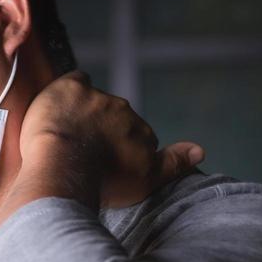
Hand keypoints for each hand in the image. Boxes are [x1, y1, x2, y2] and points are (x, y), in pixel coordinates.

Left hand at [18, 71, 202, 208]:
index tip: (108, 163)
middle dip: (103, 131)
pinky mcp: (70, 88)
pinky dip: (70, 89)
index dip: (123, 149)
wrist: (64, 169)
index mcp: (141, 131)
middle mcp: (123, 110)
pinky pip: (76, 80)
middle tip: (83, 152)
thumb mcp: (146, 182)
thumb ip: (174, 164)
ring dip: (83, 114)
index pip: (138, 136)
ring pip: (93, 101)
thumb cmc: (102, 182)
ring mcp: (96, 97)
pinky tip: (61, 102)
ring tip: (65, 135)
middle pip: (115, 118)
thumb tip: (200, 150)